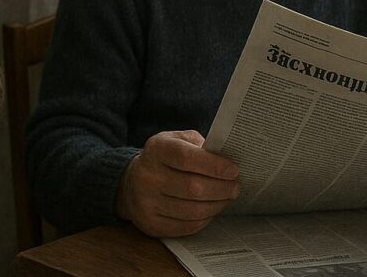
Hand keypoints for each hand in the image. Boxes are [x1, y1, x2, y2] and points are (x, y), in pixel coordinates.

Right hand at [115, 130, 241, 237]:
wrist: (131, 182)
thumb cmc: (164, 159)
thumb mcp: (177, 140)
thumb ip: (199, 145)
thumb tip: (227, 158)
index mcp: (156, 150)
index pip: (186, 158)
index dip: (214, 165)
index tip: (234, 170)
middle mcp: (147, 176)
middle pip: (193, 188)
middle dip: (221, 188)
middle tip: (235, 186)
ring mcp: (146, 202)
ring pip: (193, 210)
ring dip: (217, 205)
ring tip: (226, 198)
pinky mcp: (150, 224)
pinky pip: (187, 226)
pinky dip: (205, 219)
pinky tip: (210, 209)